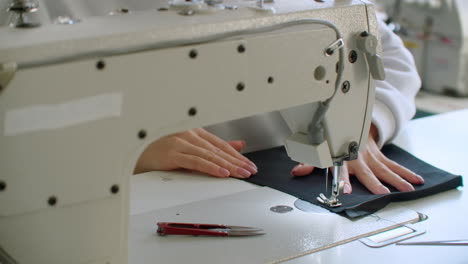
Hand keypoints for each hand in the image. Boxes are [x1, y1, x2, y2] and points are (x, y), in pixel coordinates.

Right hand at [134, 128, 256, 177]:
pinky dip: (211, 167)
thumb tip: (238, 145)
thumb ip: (214, 147)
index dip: (237, 155)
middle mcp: (190, 135)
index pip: (221, 145)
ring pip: (210, 155)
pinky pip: (196, 161)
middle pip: (218, 150)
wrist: (135, 152)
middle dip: (237, 161)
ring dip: (228, 165)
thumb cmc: (160, 149)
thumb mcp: (190, 146)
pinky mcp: (173, 153)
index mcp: (195, 132)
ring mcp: (181, 143)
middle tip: (250, 170)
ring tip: (241, 173)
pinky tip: (222, 173)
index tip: (249, 164)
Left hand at [291, 124, 424, 193]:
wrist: (350, 124)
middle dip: (375, 182)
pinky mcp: (380, 156)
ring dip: (397, 179)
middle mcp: (358, 158)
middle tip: (382, 193)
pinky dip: (406, 173)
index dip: (344, 180)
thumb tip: (296, 172)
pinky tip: (417, 180)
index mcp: (342, 157)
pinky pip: (394, 165)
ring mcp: (371, 157)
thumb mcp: (320, 150)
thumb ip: (309, 162)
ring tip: (408, 189)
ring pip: (385, 169)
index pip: (342, 170)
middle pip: (368, 172)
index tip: (347, 191)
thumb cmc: (334, 140)